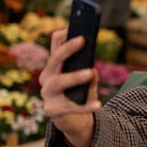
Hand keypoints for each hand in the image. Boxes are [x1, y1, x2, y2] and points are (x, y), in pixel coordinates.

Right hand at [39, 28, 100, 146]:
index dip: (64, 34)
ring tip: (90, 72)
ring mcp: (47, 94)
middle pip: (55, 59)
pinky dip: (86, 106)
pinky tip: (99, 104)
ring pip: (59, 82)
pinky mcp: (53, 110)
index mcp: (54, 65)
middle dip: (68, 48)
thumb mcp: (86, 80)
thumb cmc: (80, 94)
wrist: (74, 120)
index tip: (75, 26)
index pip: (55, 44)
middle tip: (83, 40)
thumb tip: (92, 70)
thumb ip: (88, 71)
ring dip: (74, 76)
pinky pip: (71, 107)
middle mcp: (47, 77)